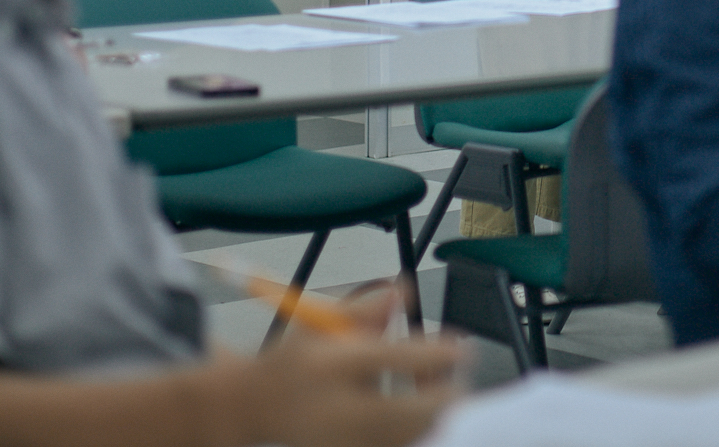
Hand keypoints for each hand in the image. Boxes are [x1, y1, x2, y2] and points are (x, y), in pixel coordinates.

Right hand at [229, 306, 465, 446]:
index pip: (397, 359)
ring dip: (438, 408)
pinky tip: (417, 405)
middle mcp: (344, 411)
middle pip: (418, 411)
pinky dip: (422, 425)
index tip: (462, 346)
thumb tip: (404, 288)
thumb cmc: (296, 363)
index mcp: (333, 368)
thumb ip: (366, 308)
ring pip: (418, 433)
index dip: (439, 353)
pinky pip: (406, 442)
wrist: (256, 408)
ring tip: (435, 383)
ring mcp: (353, 442)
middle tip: (457, 367)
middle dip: (449, 390)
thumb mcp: (322, 325)